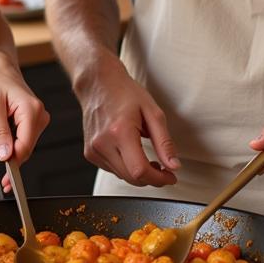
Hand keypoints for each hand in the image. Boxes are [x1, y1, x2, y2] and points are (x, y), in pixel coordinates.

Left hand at [0, 55, 49, 193]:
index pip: (26, 145)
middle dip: (14, 164)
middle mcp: (40, 115)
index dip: (15, 164)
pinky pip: (26, 140)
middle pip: (28, 148)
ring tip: (2, 164)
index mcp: (31, 110)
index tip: (7, 182)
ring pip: (27, 146)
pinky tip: (7, 152)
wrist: (0, 68)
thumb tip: (5, 156)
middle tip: (3, 183)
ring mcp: (40, 118)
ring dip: (14, 156)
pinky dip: (16, 149)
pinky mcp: (35, 121)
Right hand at [78, 58, 179, 186]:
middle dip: (151, 178)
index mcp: (120, 132)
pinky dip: (125, 166)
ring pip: (122, 176)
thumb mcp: (153, 113)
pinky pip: (112, 170)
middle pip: (131, 178)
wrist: (98, 83)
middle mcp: (103, 143)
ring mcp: (93, 149)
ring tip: (145, 155)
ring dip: (138, 172)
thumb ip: (164, 142)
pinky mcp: (90, 153)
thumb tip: (174, 166)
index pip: (140, 171)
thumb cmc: (124, 93)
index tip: (170, 177)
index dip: (158, 179)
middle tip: (162, 168)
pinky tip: (129, 151)